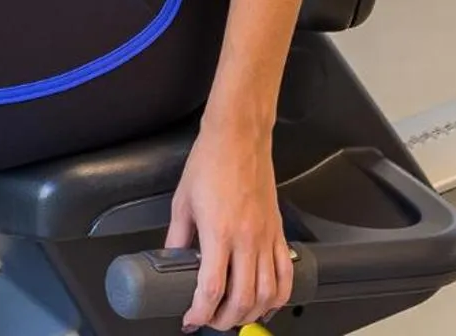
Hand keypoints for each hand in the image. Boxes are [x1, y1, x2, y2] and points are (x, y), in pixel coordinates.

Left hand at [166, 119, 291, 331]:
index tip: (190, 319)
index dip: (200, 312)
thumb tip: (170, 259)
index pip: (212, 289)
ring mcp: (266, 238)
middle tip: (210, 321)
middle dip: (224, 320)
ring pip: (268, 293)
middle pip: (242, 299)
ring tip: (234, 316)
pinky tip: (267, 303)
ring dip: (251, 313)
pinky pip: (285, 274)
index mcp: (219, 233)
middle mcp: (247, 240)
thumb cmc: (210, 162)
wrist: (238, 138)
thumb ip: (177, 236)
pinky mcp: (278, 233)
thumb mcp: (182, 201)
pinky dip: (279, 297)